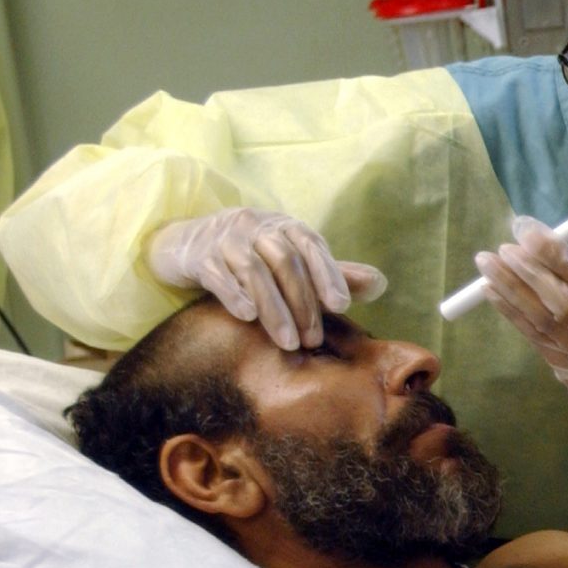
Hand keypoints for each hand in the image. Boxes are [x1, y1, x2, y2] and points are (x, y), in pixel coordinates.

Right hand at [146, 208, 387, 350]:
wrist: (188, 244)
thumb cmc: (254, 256)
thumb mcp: (295, 261)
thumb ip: (334, 274)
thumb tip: (379, 284)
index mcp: (285, 226)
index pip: (311, 245)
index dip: (328, 274)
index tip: (342, 306)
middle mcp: (256, 226)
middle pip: (285, 261)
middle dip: (303, 303)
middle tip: (314, 340)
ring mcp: (224, 238)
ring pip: (253, 270)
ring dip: (274, 309)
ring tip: (288, 342)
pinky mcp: (198, 255)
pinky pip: (217, 274)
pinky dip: (234, 294)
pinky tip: (247, 316)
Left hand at [477, 216, 567, 407]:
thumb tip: (547, 247)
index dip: (553, 253)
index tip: (526, 229)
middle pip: (562, 301)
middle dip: (528, 272)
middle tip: (503, 248)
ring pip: (541, 320)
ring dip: (509, 289)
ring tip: (486, 264)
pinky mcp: (561, 365)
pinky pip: (532, 335)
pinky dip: (509, 311)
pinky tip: (491, 291)